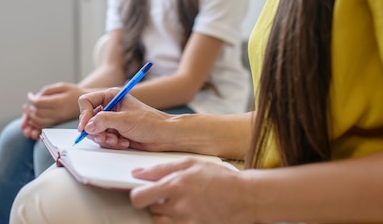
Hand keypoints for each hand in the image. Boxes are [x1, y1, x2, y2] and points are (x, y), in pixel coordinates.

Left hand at [20, 82, 82, 137]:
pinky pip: (44, 126)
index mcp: (59, 102)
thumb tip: (35, 96)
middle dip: (29, 110)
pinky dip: (36, 124)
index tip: (30, 96)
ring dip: (30, 119)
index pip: (39, 103)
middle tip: (26, 106)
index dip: (31, 99)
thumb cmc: (75, 92)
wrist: (88, 103)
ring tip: (28, 113)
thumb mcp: (62, 86)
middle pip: (37, 114)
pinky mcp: (59, 124)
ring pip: (39, 122)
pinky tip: (33, 120)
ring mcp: (59, 120)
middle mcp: (59, 113)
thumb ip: (48, 90)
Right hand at [78, 89, 174, 151]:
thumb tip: (87, 127)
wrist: (164, 135)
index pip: (87, 102)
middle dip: (96, 131)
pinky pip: (103, 140)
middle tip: (106, 137)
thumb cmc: (150, 122)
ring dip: (105, 139)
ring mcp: (112, 121)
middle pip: (88, 119)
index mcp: (112, 96)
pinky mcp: (115, 133)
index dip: (84, 115)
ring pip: (95, 132)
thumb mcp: (124, 120)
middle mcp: (110, 107)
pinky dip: (112, 143)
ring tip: (118, 140)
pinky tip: (124, 142)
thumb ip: (103, 121)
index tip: (85, 128)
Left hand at [130, 158, 252, 223]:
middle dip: (156, 202)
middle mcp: (179, 207)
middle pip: (150, 210)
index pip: (139, 197)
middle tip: (170, 195)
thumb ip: (161, 168)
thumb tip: (138, 173)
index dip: (137, 195)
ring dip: (164, 214)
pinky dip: (175, 222)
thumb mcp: (191, 163)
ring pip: (159, 222)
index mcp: (176, 185)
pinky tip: (187, 214)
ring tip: (180, 204)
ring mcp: (186, 222)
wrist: (245, 197)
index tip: (142, 192)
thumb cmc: (221, 179)